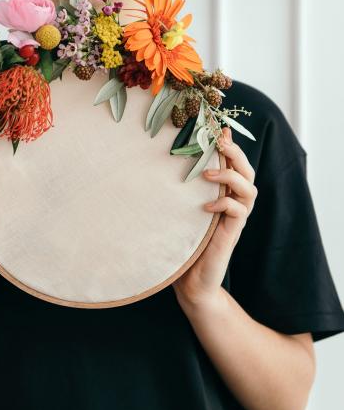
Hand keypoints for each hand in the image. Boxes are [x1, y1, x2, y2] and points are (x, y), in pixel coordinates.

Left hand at [172, 127, 257, 306]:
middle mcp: (232, 204)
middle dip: (236, 154)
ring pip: (249, 190)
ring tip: (207, 173)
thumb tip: (160, 165)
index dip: (230, 146)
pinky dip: (226, 205)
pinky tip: (207, 206)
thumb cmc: (180, 243)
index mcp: (222, 195)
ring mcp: (233, 220)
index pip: (234, 165)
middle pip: (247, 172)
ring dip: (230, 177)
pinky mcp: (231, 235)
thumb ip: (178, 191)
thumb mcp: (178, 210)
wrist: (189, 281)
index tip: (218, 128)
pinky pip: (239, 213)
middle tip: (219, 142)